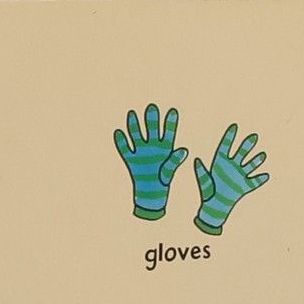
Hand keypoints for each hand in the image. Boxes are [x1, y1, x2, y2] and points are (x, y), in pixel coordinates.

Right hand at [113, 105, 185, 221]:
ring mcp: (141, 151)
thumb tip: (184, 150)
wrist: (150, 195)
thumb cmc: (162, 183)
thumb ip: (174, 161)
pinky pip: (124, 148)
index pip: (169, 132)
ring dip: (134, 124)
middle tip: (152, 107)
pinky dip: (121, 141)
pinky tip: (118, 132)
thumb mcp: (169, 172)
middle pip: (152, 129)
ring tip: (132, 113)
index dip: (171, 122)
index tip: (173, 111)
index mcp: (165, 148)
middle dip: (151, 118)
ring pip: (136, 134)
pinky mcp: (130, 159)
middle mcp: (152, 146)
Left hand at [191, 125, 268, 235]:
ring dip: (256, 160)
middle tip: (253, 136)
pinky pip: (255, 181)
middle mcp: (232, 166)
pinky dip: (260, 179)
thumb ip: (200, 171)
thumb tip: (196, 160)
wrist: (215, 207)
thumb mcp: (203, 181)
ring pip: (250, 165)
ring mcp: (240, 175)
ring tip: (262, 155)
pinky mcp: (246, 186)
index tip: (234, 126)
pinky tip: (266, 175)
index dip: (230, 136)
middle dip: (247, 145)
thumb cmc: (207, 193)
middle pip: (241, 152)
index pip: (226, 146)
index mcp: (220, 162)